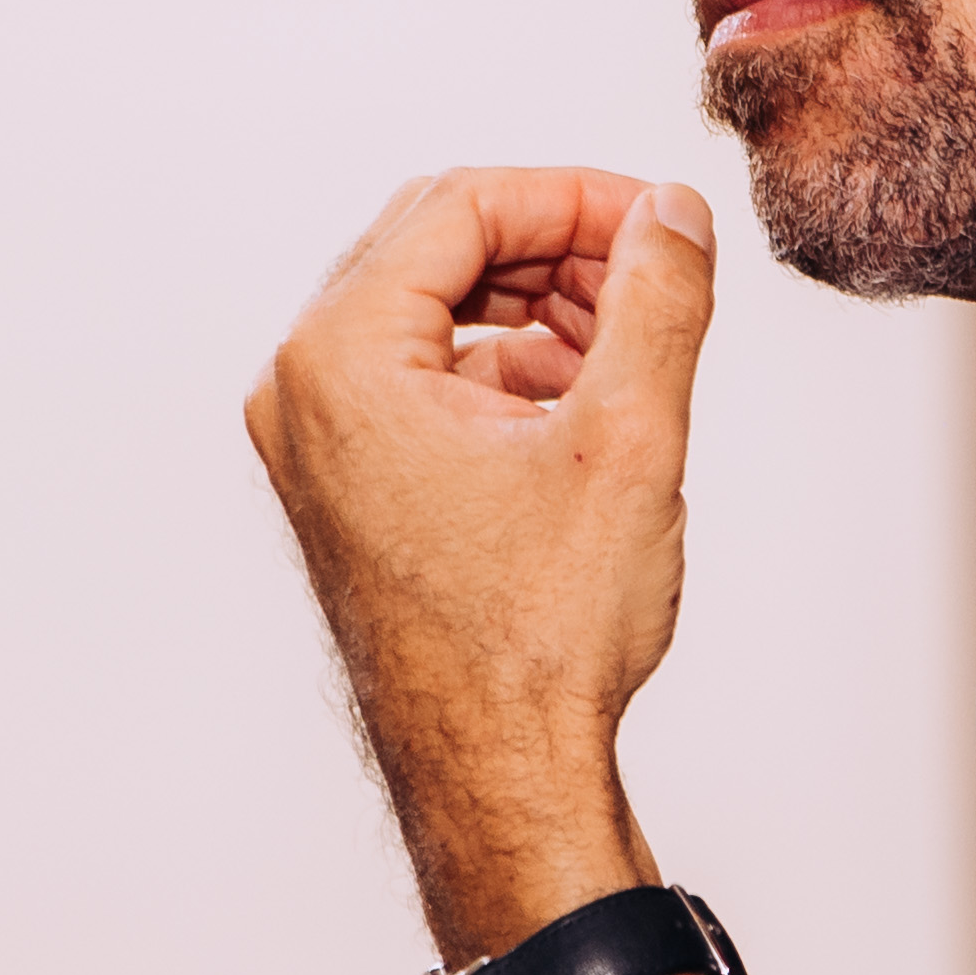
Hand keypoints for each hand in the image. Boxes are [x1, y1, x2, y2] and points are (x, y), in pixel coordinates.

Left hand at [244, 171, 718, 946]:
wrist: (499, 777)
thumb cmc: (539, 638)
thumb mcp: (628, 437)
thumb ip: (656, 297)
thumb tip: (673, 215)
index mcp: (340, 358)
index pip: (461, 205)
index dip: (575, 197)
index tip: (662, 221)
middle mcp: (303, 391)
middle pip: (437, 247)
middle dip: (557, 248)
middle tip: (655, 275)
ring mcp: (316, 444)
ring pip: (435, 312)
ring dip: (538, 308)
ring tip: (633, 349)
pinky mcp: (348, 489)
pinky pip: (426, 381)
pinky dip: (507, 369)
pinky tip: (584, 408)